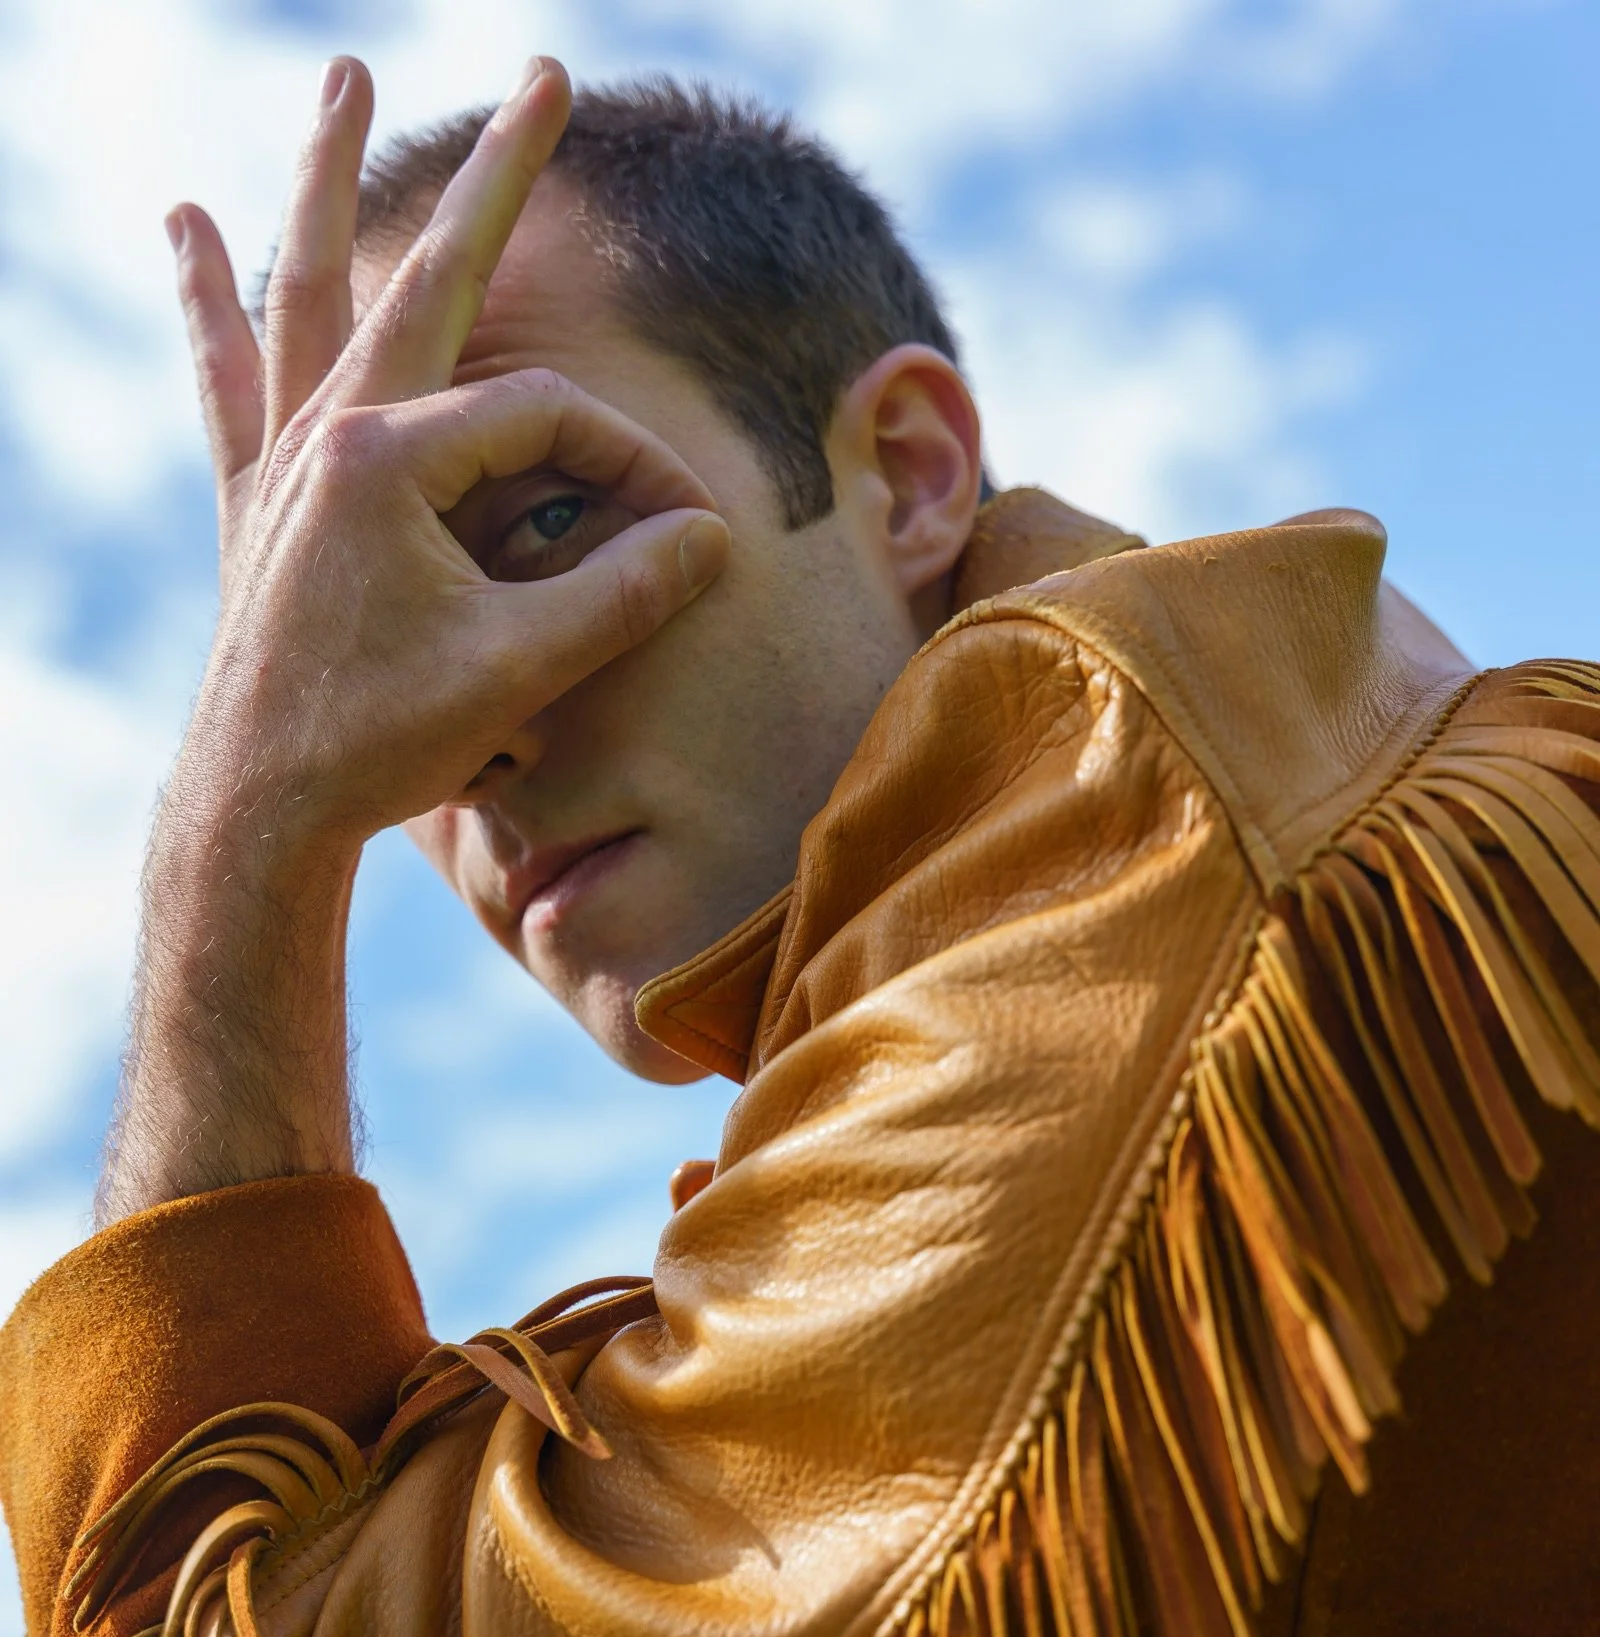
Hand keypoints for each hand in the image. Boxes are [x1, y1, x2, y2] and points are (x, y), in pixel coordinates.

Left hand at [168, 53, 727, 854]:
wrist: (263, 809)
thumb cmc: (385, 740)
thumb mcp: (525, 668)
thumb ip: (624, 592)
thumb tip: (709, 535)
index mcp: (392, 459)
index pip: (547, 418)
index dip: (627, 462)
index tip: (679, 529)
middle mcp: (329, 434)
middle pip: (431, 276)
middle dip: (500, 179)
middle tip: (548, 74)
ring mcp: (284, 462)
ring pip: (312, 289)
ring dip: (332, 180)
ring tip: (345, 80)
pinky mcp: (256, 500)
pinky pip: (228, 377)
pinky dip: (212, 301)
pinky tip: (188, 227)